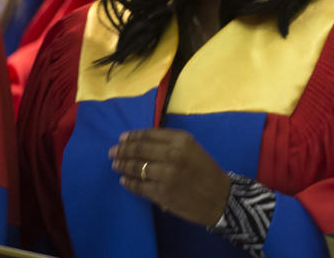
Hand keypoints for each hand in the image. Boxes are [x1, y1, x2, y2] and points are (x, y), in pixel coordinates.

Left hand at [109, 128, 231, 226]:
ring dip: (123, 166)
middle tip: (113, 152)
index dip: (132, 136)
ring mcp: (166, 174)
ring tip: (116, 165)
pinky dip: (129, 183)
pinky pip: (139, 186)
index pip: (149, 135)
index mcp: (182, 140)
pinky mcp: (162, 193)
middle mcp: (173, 154)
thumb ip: (170, 144)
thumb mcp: (192, 149)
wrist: (220, 198)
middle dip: (123, 150)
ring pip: (136, 167)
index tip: (122, 138)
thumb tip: (140, 141)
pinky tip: (124, 181)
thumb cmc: (206, 171)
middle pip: (139, 150)